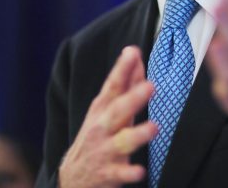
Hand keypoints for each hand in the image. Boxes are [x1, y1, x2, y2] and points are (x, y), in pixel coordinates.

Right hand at [58, 46, 157, 187]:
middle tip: (150, 86)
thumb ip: (124, 82)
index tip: (132, 52)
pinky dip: (130, 172)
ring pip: (123, 142)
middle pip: (118, 111)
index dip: (122, 69)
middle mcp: (102, 128)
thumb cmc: (97, 136)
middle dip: (133, 98)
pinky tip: (140, 172)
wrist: (73, 178)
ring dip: (138, 134)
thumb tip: (135, 53)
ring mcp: (105, 151)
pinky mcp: (109, 173)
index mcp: (102, 110)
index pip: (112, 86)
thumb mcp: (106, 109)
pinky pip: (121, 174)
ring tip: (154, 127)